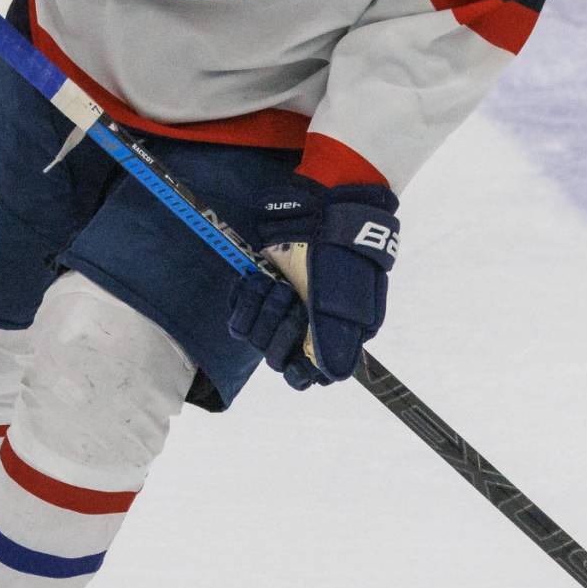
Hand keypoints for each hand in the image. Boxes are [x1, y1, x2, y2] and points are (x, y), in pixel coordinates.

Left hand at [226, 175, 399, 387]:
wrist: (327, 210)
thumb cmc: (343, 259)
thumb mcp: (350, 303)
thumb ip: (336, 343)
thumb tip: (327, 377)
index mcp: (329, 338)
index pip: (302, 376)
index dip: (295, 365)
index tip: (298, 336)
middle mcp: (302, 328)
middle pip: (273, 357)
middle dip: (278, 328)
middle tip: (291, 296)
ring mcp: (279, 308)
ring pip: (252, 338)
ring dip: (262, 310)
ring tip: (277, 283)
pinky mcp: (259, 289)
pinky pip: (237, 316)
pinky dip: (245, 300)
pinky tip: (258, 279)